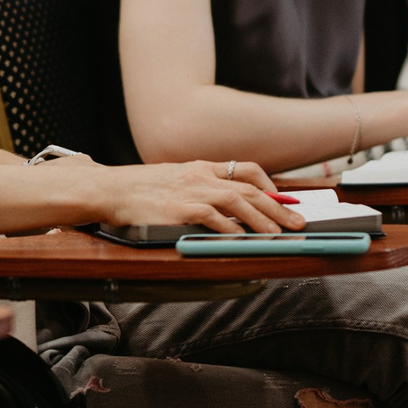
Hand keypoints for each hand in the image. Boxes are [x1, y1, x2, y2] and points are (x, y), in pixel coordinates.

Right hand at [95, 161, 303, 234]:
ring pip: (237, 202)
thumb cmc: (138, 189)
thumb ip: (198, 186)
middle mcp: (200, 176)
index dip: (268, 185)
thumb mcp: (173, 179)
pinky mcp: (180, 210)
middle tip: (297, 222)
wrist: (109, 189)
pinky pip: (213, 218)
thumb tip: (224, 206)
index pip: (243, 170)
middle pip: (248, 189)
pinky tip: (243, 239)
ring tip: (279, 234)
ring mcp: (190, 192)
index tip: (284, 199)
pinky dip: (231, 228)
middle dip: (277, 207)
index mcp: (199, 167)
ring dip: (262, 219)